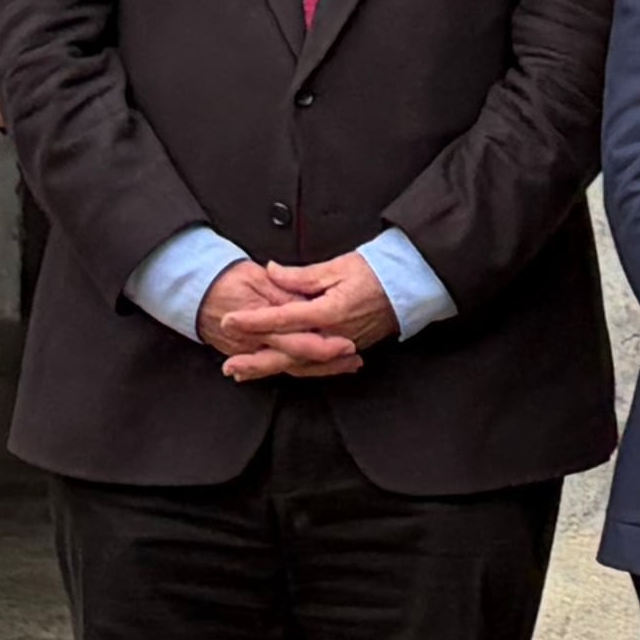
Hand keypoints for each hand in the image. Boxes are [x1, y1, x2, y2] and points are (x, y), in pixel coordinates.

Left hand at [207, 254, 395, 380]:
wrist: (410, 286)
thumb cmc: (376, 271)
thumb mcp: (338, 266)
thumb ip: (301, 276)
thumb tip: (271, 272)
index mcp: (330, 311)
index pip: (284, 318)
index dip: (254, 321)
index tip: (229, 320)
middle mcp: (334, 335)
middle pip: (288, 354)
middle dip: (256, 361)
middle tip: (229, 366)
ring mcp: (341, 346)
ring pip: (300, 364)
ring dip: (270, 369)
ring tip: (244, 372)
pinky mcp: (347, 349)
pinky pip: (316, 365)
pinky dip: (294, 369)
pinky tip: (278, 369)